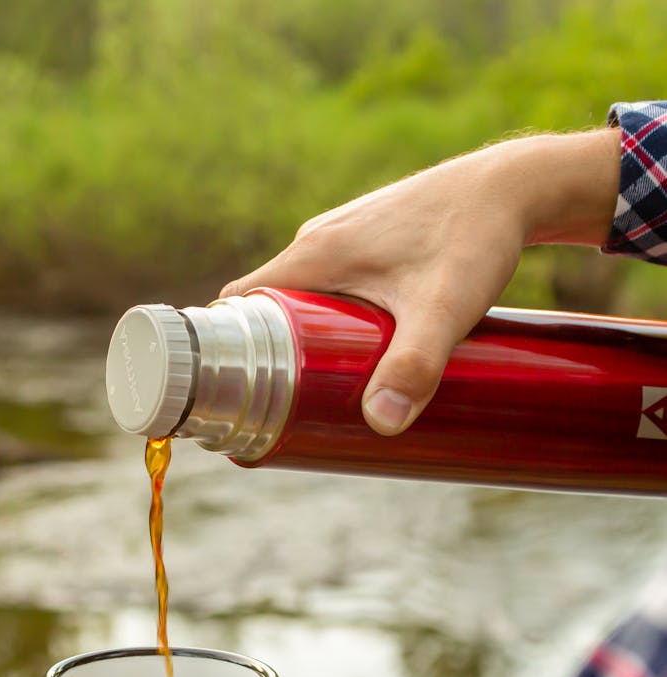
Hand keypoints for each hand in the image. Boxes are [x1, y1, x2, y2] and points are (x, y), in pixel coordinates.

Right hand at [221, 129, 620, 434]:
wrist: (517, 186)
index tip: (231, 394)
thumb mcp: (443, 309)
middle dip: (270, 359)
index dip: (225, 349)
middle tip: (287, 411)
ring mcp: (346, 235)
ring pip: (303, 297)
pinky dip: (331, 318)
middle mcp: (319, 240)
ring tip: (325, 390)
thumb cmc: (475, 239)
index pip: (239, 303)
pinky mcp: (373, 239)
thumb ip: (414, 366)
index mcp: (315, 255)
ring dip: (305, 340)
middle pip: (269, 308)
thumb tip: (381, 424)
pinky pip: (332, 284)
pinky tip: (360, 349)